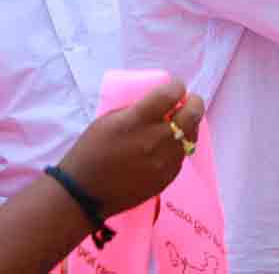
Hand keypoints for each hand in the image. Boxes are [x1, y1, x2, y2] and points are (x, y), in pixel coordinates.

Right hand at [57, 78, 204, 218]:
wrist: (85, 193)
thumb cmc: (90, 152)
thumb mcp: (108, 120)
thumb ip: (136, 109)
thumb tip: (160, 102)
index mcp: (138, 121)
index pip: (171, 94)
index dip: (177, 86)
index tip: (175, 86)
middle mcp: (156, 139)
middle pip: (192, 113)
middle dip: (194, 102)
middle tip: (187, 101)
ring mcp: (165, 160)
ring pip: (192, 134)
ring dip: (188, 124)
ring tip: (179, 123)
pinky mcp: (168, 176)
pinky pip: (182, 154)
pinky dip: (179, 145)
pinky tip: (168, 144)